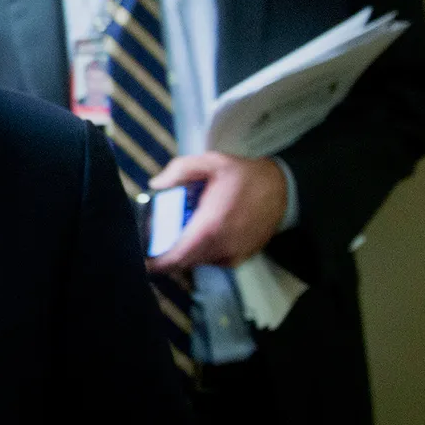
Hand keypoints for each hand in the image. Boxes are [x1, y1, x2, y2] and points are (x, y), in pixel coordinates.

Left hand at [147, 152, 287, 271]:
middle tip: (155, 241)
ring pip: (197, 262)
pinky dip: (201, 252)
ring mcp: (232, 254)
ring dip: (183, 252)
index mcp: (210, 224)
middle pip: (183, 261)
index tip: (142, 260)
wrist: (281, 189)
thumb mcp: (210, 162)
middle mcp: (222, 245)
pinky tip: (201, 234)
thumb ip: (179, 170)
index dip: (157, 262)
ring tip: (178, 233)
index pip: (177, 255)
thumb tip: (156, 185)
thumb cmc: (243, 175)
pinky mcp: (240, 257)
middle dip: (166, 255)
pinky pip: (212, 261)